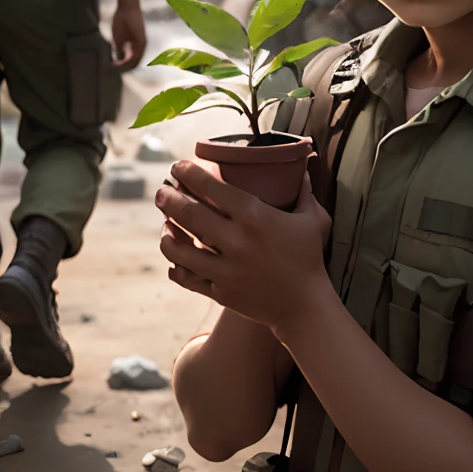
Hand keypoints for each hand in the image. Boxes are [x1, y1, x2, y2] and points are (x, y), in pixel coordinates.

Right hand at [112, 4, 145, 69]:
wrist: (127, 8)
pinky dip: (126, 62)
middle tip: (109, 72)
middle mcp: (141, 48)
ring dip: (123, 68)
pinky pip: (135, 56)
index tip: (110, 69)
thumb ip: (120, 50)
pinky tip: (117, 64)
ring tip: (112, 70)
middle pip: (133, 65)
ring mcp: (143, 45)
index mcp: (136, 47)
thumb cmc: (122, 21)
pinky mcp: (142, 41)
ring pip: (134, 63)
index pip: (130, 62)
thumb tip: (118, 61)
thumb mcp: (119, 39)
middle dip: (121, 70)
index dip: (120, 68)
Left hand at [155, 161, 332, 332]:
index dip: (190, 174)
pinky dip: (175, 266)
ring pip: (180, 248)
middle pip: (189, 214)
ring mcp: (225, 269)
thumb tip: (302, 172)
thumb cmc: (309, 258)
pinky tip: (173, 257)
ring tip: (163, 224)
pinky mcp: (220, 292)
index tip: (177, 166)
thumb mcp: (312, 220)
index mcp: (256, 217)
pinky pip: (187, 277)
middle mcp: (236, 240)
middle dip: (169, 199)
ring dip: (167, 233)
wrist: (304, 306)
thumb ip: (304, 193)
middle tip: (160, 191)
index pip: (214, 188)